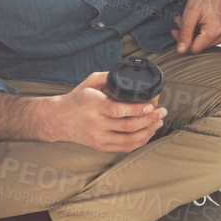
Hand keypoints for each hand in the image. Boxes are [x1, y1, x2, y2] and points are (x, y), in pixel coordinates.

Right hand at [49, 71, 165, 152]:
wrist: (58, 119)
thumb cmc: (77, 99)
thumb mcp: (89, 82)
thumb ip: (107, 76)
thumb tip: (128, 72)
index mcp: (94, 106)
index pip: (118, 111)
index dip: (137, 110)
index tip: (151, 106)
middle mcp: (96, 124)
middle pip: (127, 127)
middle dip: (149, 120)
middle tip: (162, 113)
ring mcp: (98, 137)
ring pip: (128, 140)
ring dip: (148, 132)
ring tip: (158, 122)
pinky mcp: (100, 146)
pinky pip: (124, 147)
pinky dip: (139, 142)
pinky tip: (148, 133)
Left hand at [173, 0, 220, 52]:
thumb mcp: (190, 14)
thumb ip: (185, 34)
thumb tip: (181, 51)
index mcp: (217, 30)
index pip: (195, 48)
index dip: (184, 40)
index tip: (178, 29)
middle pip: (201, 45)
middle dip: (189, 35)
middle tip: (182, 22)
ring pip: (206, 42)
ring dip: (195, 33)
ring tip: (191, 19)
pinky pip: (213, 37)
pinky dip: (204, 31)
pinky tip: (199, 21)